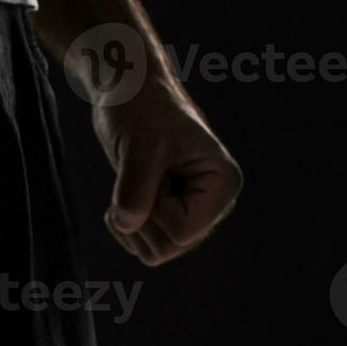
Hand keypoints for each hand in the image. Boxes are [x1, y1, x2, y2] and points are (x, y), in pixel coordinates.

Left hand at [93, 77, 242, 266]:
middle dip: (141, 217)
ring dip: (130, 221)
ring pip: (153, 252)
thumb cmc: (139, 111)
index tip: (152, 171)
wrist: (127, 94)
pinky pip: (139, 245)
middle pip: (167, 248)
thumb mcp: (138, 146)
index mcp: (223, 185)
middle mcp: (213, 205)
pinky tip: (127, 189)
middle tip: (140, 174)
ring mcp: (190, 213)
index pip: (182, 233)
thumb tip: (127, 223)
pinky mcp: (168, 216)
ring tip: (135, 179)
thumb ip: (135, 186)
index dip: (152, 210)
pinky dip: (123, 223)